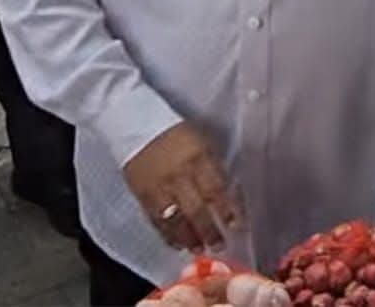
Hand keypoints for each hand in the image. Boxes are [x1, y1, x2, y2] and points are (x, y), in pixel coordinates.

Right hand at [123, 121, 241, 251]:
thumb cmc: (174, 132)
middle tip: (219, 244)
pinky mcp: (143, 196)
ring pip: (176, 221)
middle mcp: (178, 175)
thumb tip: (227, 193)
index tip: (238, 225)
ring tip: (199, 248)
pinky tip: (177, 243)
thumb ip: (212, 167)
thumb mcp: (201, 142)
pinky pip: (157, 221)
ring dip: (190, 239)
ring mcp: (159, 187)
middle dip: (210, 232)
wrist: (137, 125)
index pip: (216, 189)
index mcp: (197, 157)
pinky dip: (168, 235)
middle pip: (197, 210)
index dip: (228, 210)